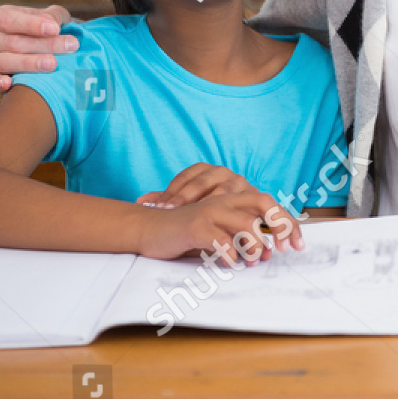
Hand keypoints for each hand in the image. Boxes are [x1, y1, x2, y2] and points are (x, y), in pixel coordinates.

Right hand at [0, 4, 75, 92]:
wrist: (48, 50)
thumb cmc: (48, 28)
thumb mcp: (53, 17)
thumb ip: (54, 16)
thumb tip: (52, 23)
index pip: (8, 19)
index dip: (31, 24)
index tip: (55, 28)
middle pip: (12, 42)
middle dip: (43, 45)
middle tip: (70, 46)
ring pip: (4, 61)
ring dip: (29, 63)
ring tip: (54, 63)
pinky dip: (1, 84)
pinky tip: (11, 83)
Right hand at [135, 191, 303, 264]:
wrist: (149, 229)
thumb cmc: (188, 234)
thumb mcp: (219, 234)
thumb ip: (242, 239)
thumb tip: (269, 254)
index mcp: (233, 200)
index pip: (269, 204)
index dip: (287, 223)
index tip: (298, 246)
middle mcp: (225, 201)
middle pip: (264, 203)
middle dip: (280, 226)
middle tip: (281, 251)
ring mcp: (210, 211)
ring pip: (246, 224)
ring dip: (254, 247)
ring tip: (250, 262)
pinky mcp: (195, 226)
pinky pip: (222, 241)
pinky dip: (230, 256)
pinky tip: (227, 264)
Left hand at [137, 163, 259, 207]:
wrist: (243, 211)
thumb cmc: (211, 207)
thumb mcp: (188, 202)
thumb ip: (169, 199)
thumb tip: (141, 201)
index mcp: (207, 171)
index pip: (187, 177)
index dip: (172, 191)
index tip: (159, 207)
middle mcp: (225, 174)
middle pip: (203, 181)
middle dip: (186, 197)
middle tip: (170, 212)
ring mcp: (241, 184)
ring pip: (224, 191)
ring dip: (210, 206)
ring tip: (196, 219)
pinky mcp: (256, 198)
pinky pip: (242, 204)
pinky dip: (236, 216)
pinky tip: (221, 227)